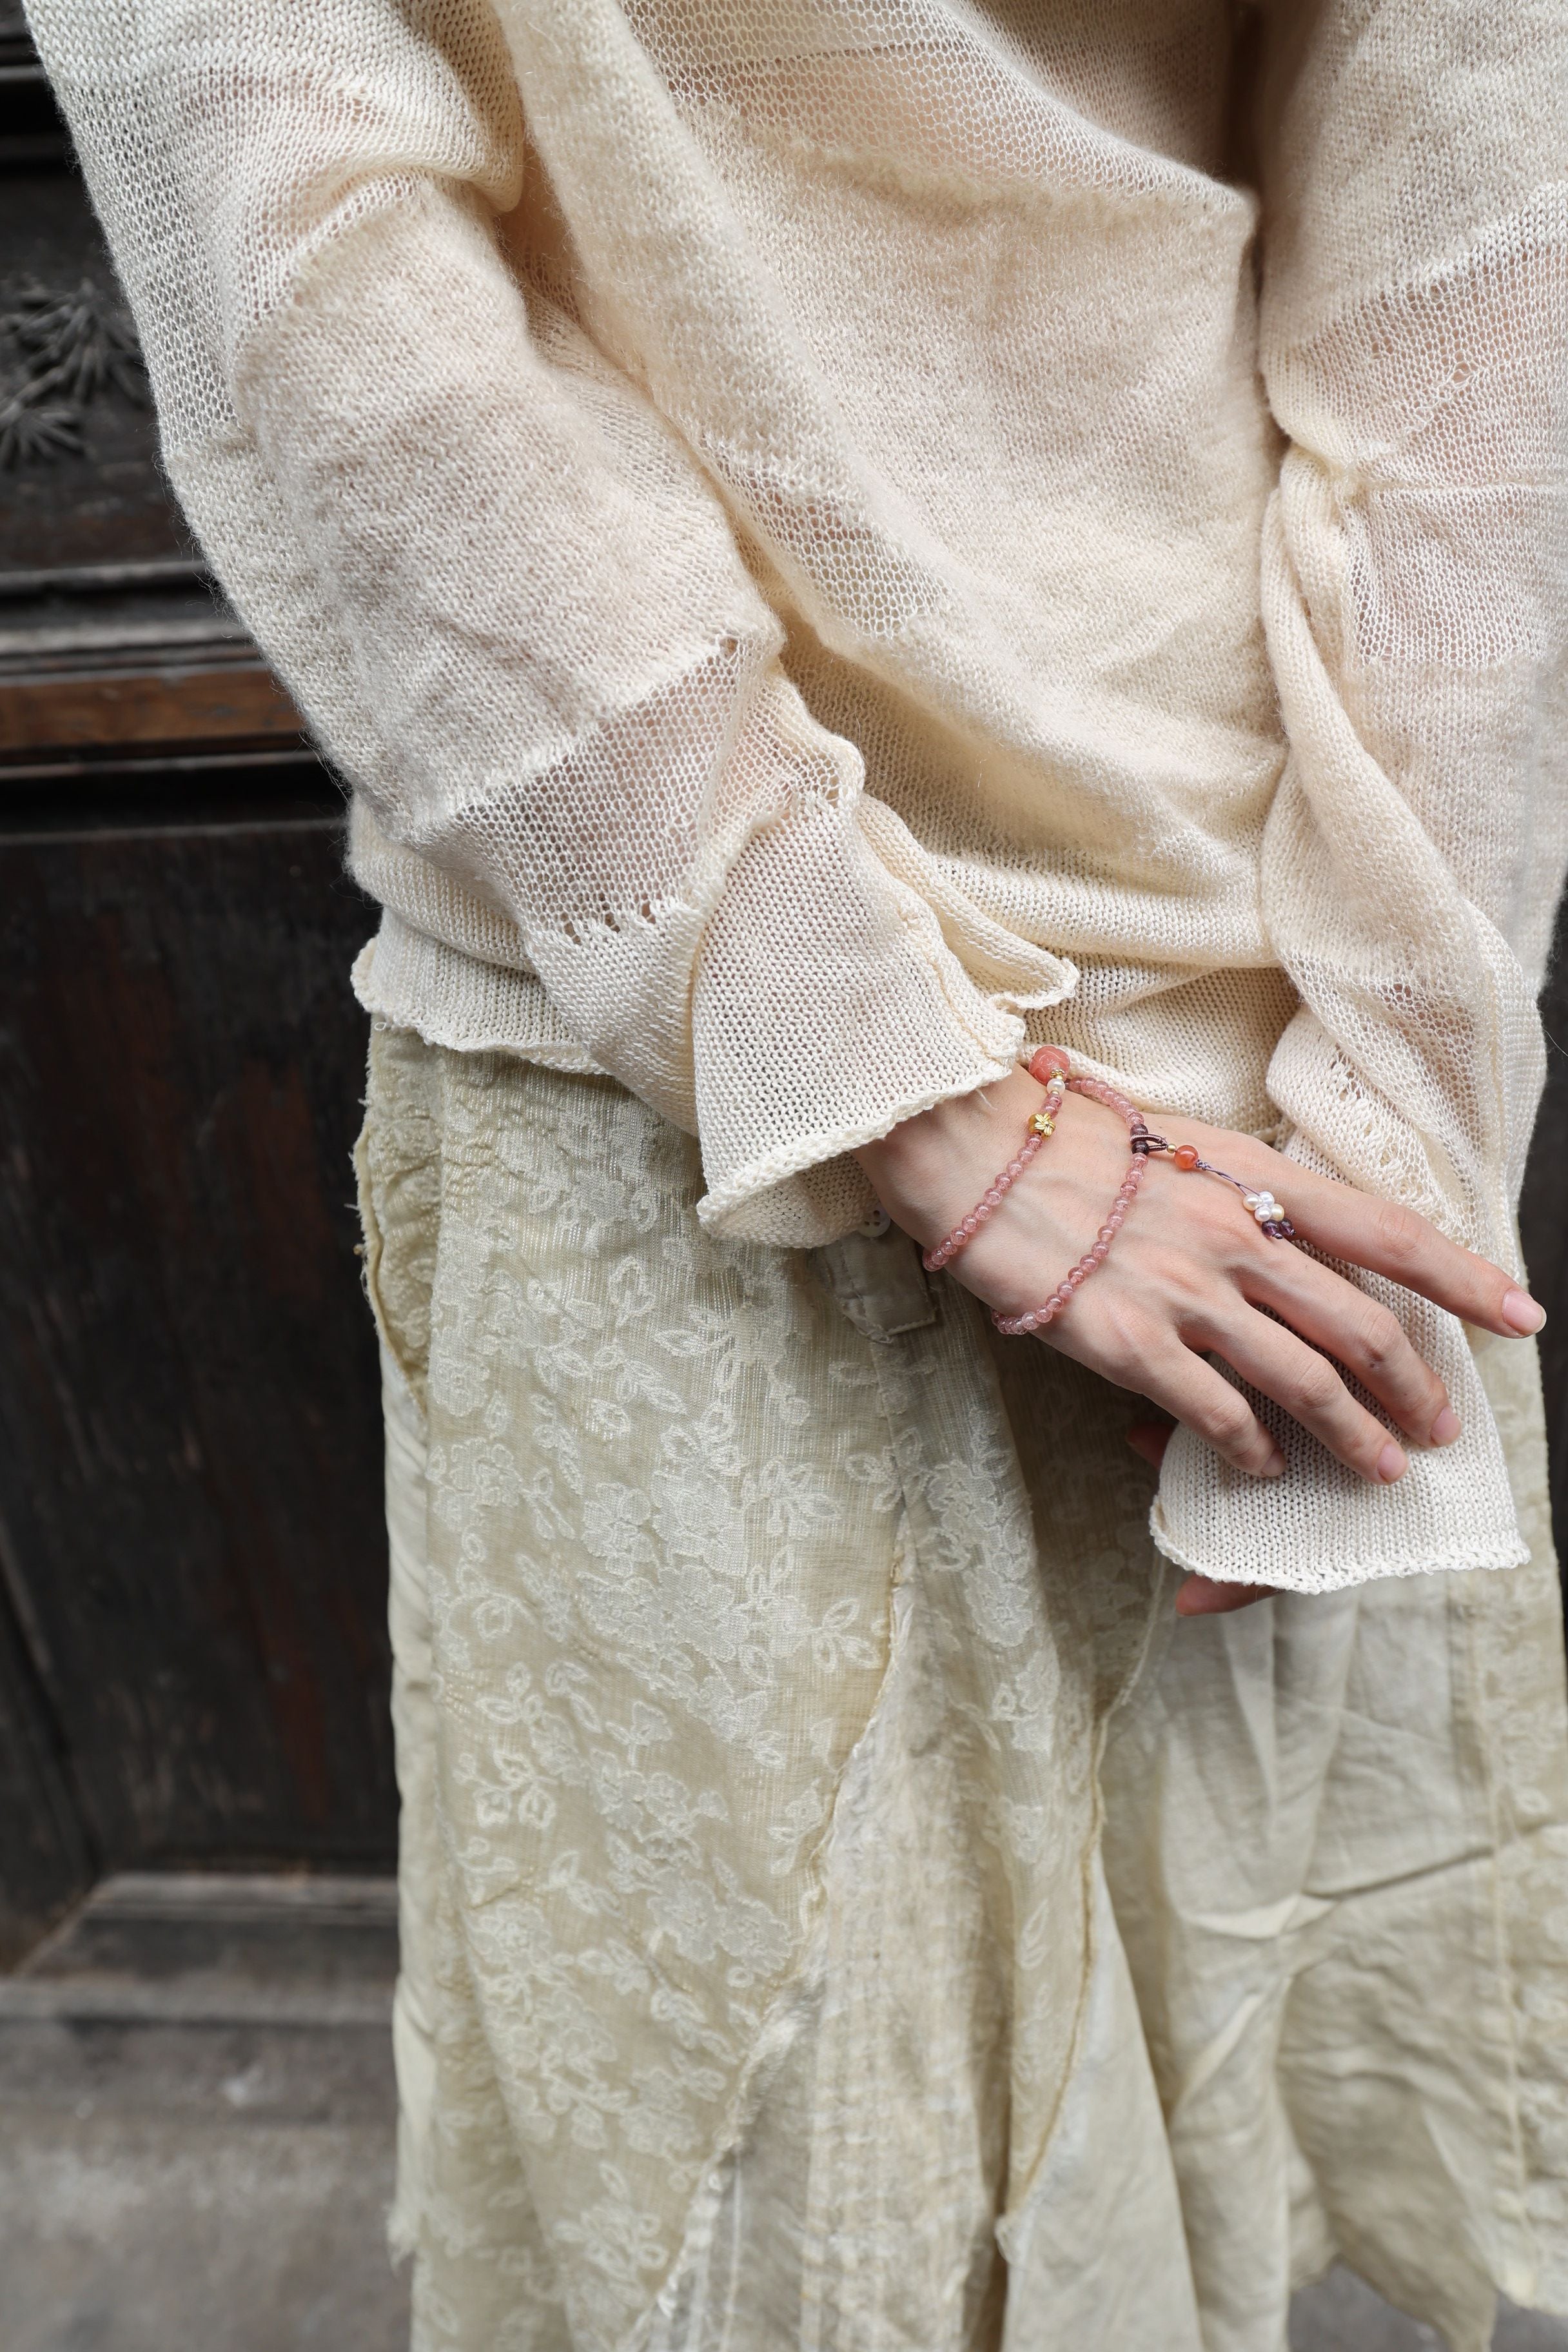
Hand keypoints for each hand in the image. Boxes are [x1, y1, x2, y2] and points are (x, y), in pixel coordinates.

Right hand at [855, 1065, 1544, 1615]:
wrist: (968, 1151)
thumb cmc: (1062, 1142)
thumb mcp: (1173, 1146)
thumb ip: (1235, 1194)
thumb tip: (1279, 1243)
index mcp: (1250, 1177)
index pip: (1386, 1230)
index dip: (1463, 1277)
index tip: (1520, 1314)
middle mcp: (1233, 1234)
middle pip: (1361, 1324)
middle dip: (1415, 1388)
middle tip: (1439, 1428)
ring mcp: (1184, 1291)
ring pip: (1305, 1380)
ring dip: (1353, 1435)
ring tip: (1376, 1468)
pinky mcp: (1130, 1342)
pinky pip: (1216, 1414)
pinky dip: (1253, 1449)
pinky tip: (1262, 1466)